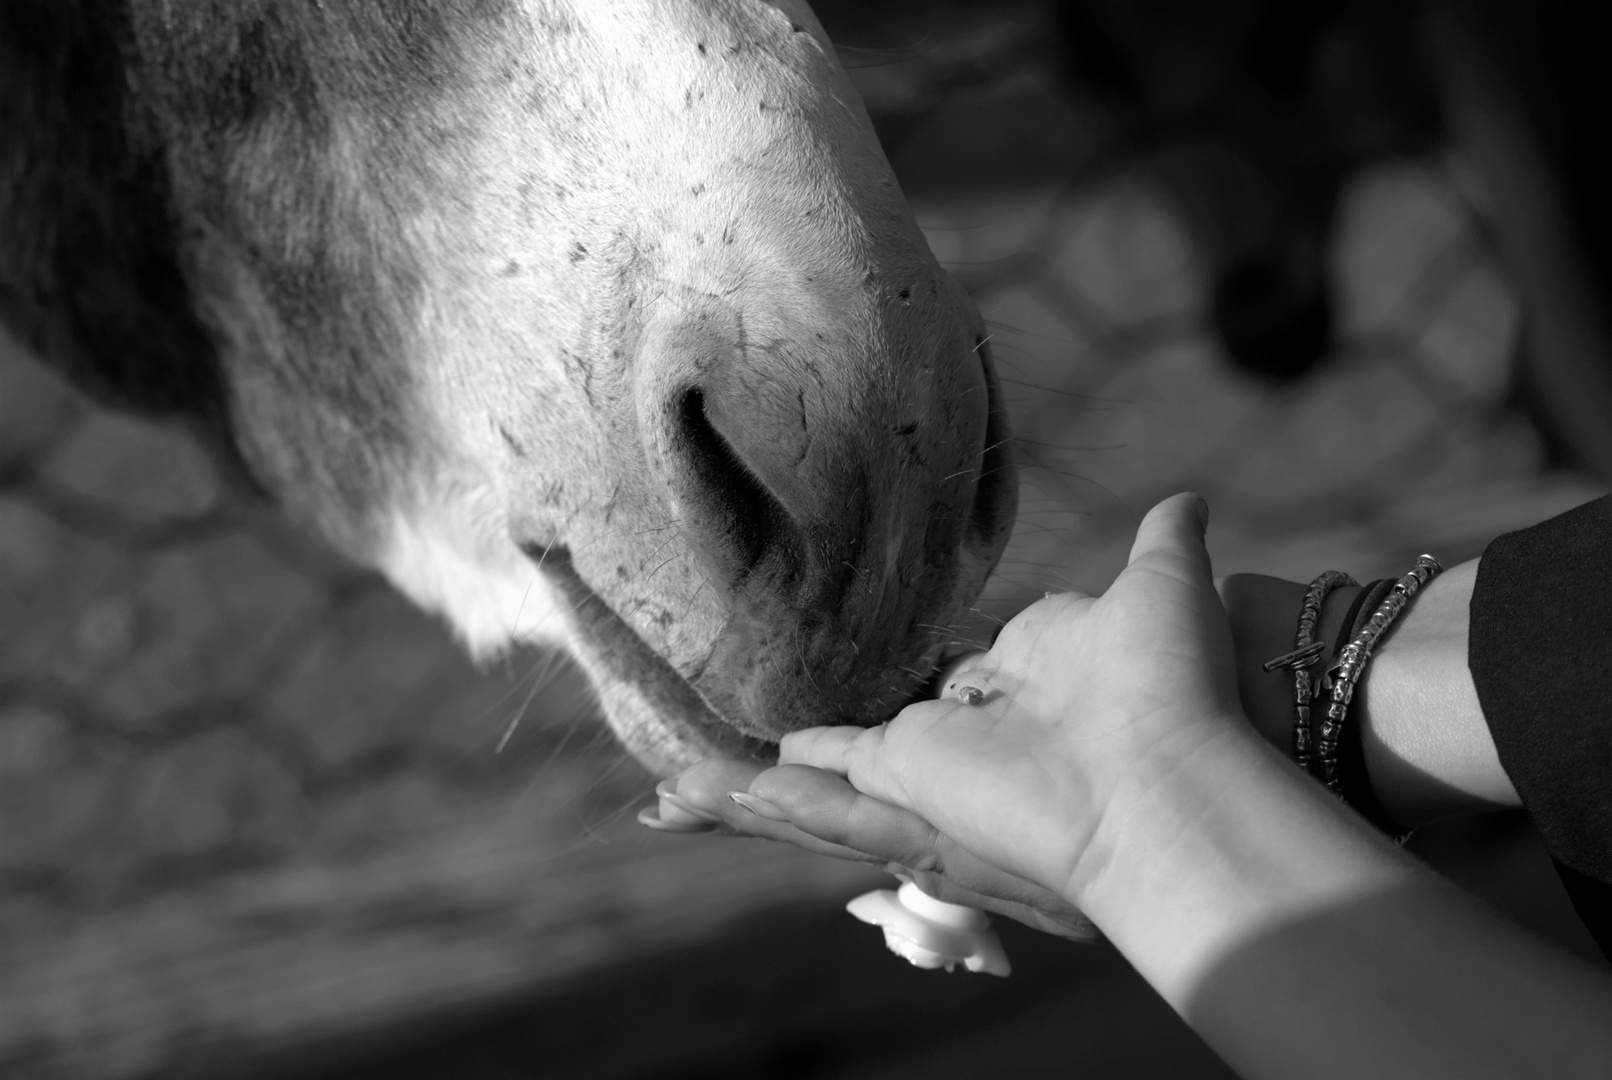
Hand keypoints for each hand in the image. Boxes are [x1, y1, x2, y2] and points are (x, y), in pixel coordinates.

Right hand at [657, 493, 1252, 916]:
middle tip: (710, 772)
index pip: (938, 686)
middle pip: (851, 749)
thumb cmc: (1176, 688)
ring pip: (815, 782)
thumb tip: (1184, 498)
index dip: (899, 687)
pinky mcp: (900, 778)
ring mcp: (927, 765)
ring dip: (745, 792)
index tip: (857, 692)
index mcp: (1014, 692)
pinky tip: (685, 799)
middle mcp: (962, 737)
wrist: (1171, 772)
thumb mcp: (1161, 588)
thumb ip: (1158, 542)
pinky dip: (755, 793)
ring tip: (671, 795)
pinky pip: (813, 783)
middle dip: (787, 766)